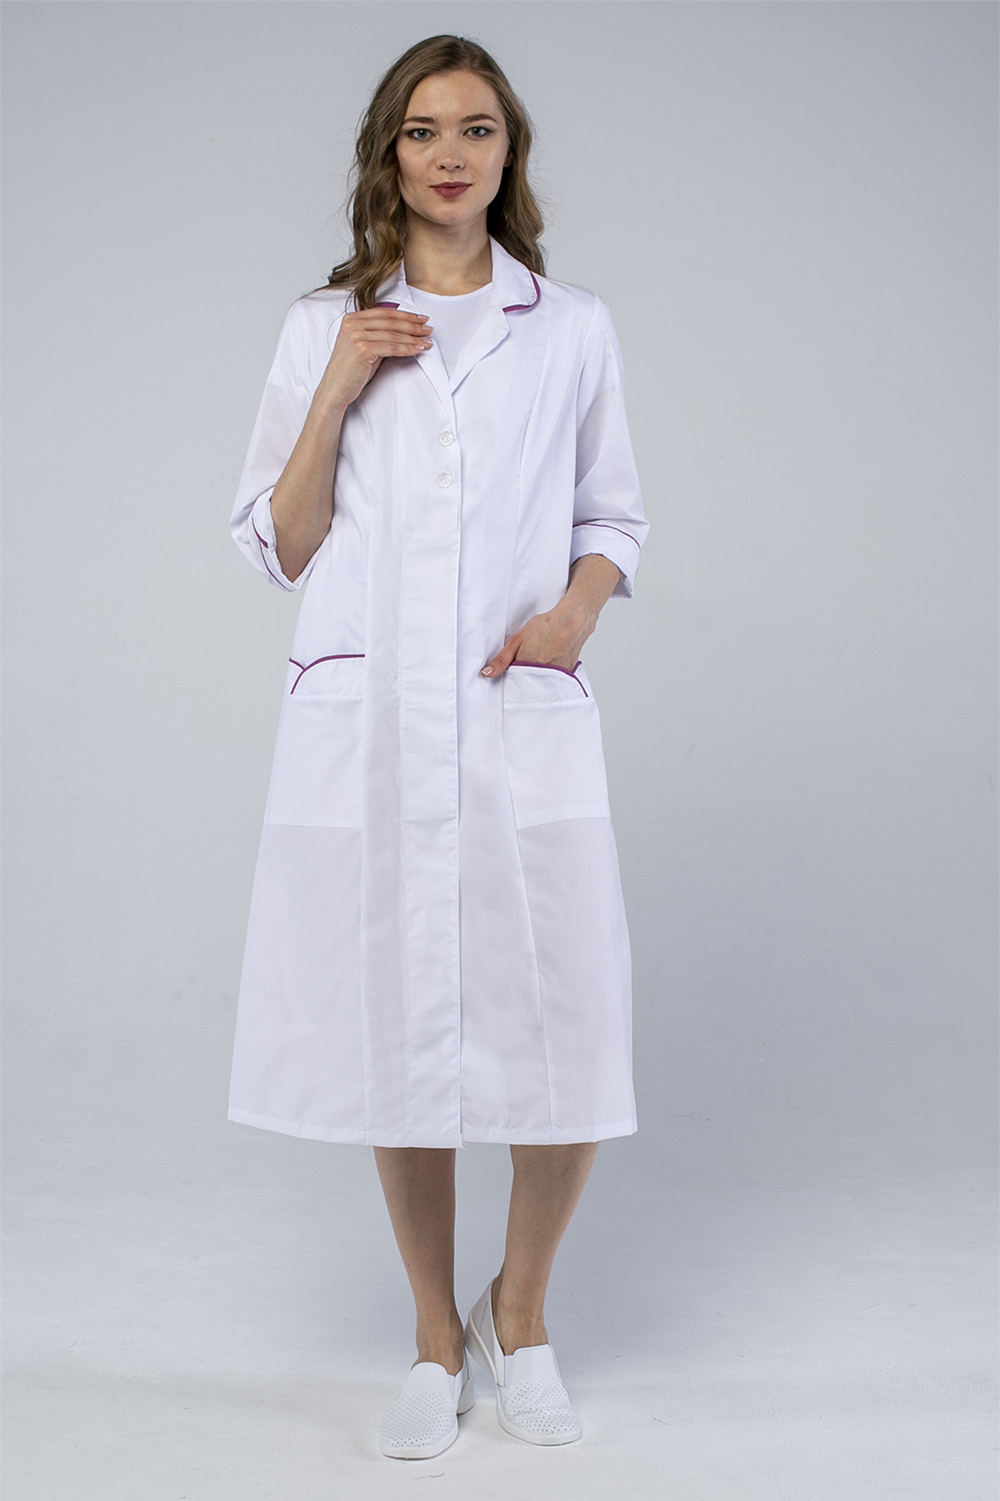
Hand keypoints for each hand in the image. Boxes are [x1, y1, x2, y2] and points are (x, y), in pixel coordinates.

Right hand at [318, 308, 432, 410]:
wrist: (335, 390)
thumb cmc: (351, 371)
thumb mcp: (365, 347)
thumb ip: (379, 336)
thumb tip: (405, 331)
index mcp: (352, 319)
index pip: (385, 313)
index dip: (406, 315)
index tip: (421, 320)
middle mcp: (353, 324)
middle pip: (391, 321)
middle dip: (413, 326)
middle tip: (428, 329)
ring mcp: (356, 335)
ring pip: (393, 334)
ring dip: (413, 338)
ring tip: (427, 341)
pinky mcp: (362, 349)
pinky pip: (391, 347)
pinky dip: (407, 348)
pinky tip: (417, 350)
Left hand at [481, 598, 594, 676]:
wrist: (572, 622)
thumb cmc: (546, 627)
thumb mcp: (517, 640)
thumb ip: (502, 659)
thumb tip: (487, 674)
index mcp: (526, 669)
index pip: (512, 685)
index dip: (510, 681)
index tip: (509, 676)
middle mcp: (540, 676)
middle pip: (527, 687)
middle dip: (523, 681)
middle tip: (527, 663)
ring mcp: (554, 677)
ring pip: (540, 685)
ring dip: (537, 678)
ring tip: (540, 659)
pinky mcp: (565, 676)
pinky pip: (553, 682)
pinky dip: (550, 676)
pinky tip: (550, 661)